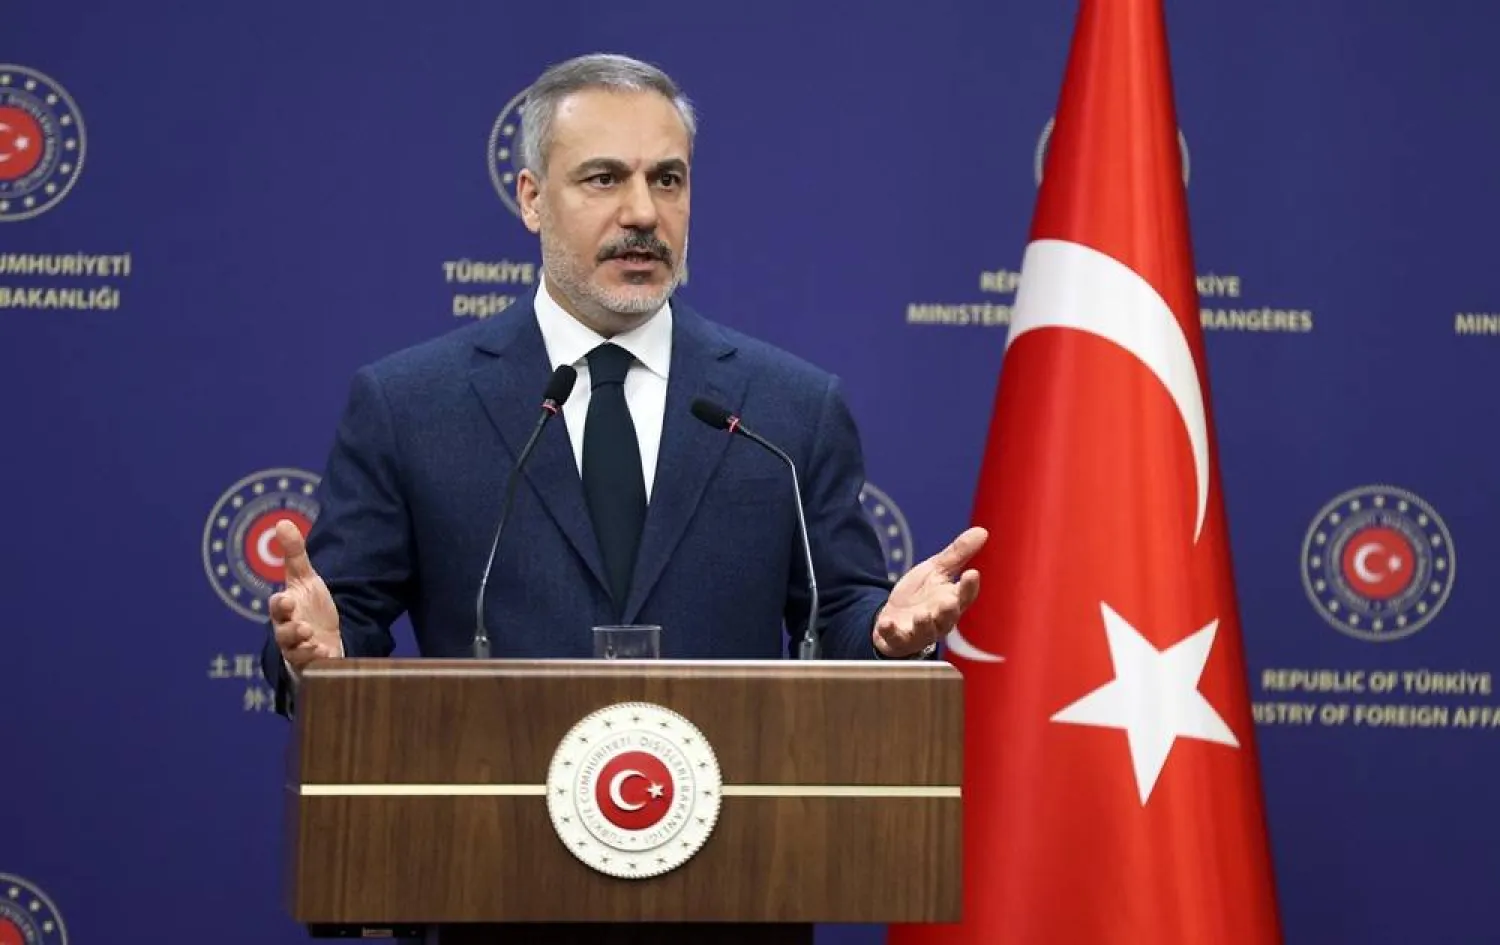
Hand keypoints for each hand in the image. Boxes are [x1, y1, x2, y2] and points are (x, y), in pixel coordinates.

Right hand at [269, 519, 342, 674]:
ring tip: (314, 641)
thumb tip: (282, 522)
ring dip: (303, 648)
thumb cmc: (310, 607)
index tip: (287, 600)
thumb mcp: (305, 579)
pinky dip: (318, 661)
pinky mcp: (313, 665)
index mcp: (285, 610)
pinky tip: (327, 654)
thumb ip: (294, 554)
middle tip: (304, 627)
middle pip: (282, 634)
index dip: (280, 605)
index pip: (277, 607)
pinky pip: (312, 667)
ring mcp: (300, 651)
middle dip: (291, 630)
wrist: (325, 637)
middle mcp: (288, 632)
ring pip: (295, 653)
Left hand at [873, 526, 986, 657]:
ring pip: (926, 632)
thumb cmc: (921, 595)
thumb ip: (958, 554)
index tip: (972, 573)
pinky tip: (886, 624)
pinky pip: (896, 638)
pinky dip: (891, 632)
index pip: (965, 596)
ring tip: (921, 615)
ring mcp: (919, 631)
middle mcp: (939, 620)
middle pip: (948, 618)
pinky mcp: (899, 639)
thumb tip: (982, 531)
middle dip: (949, 611)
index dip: (969, 587)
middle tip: (949, 601)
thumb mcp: (936, 570)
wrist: (895, 616)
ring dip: (924, 624)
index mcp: (952, 601)